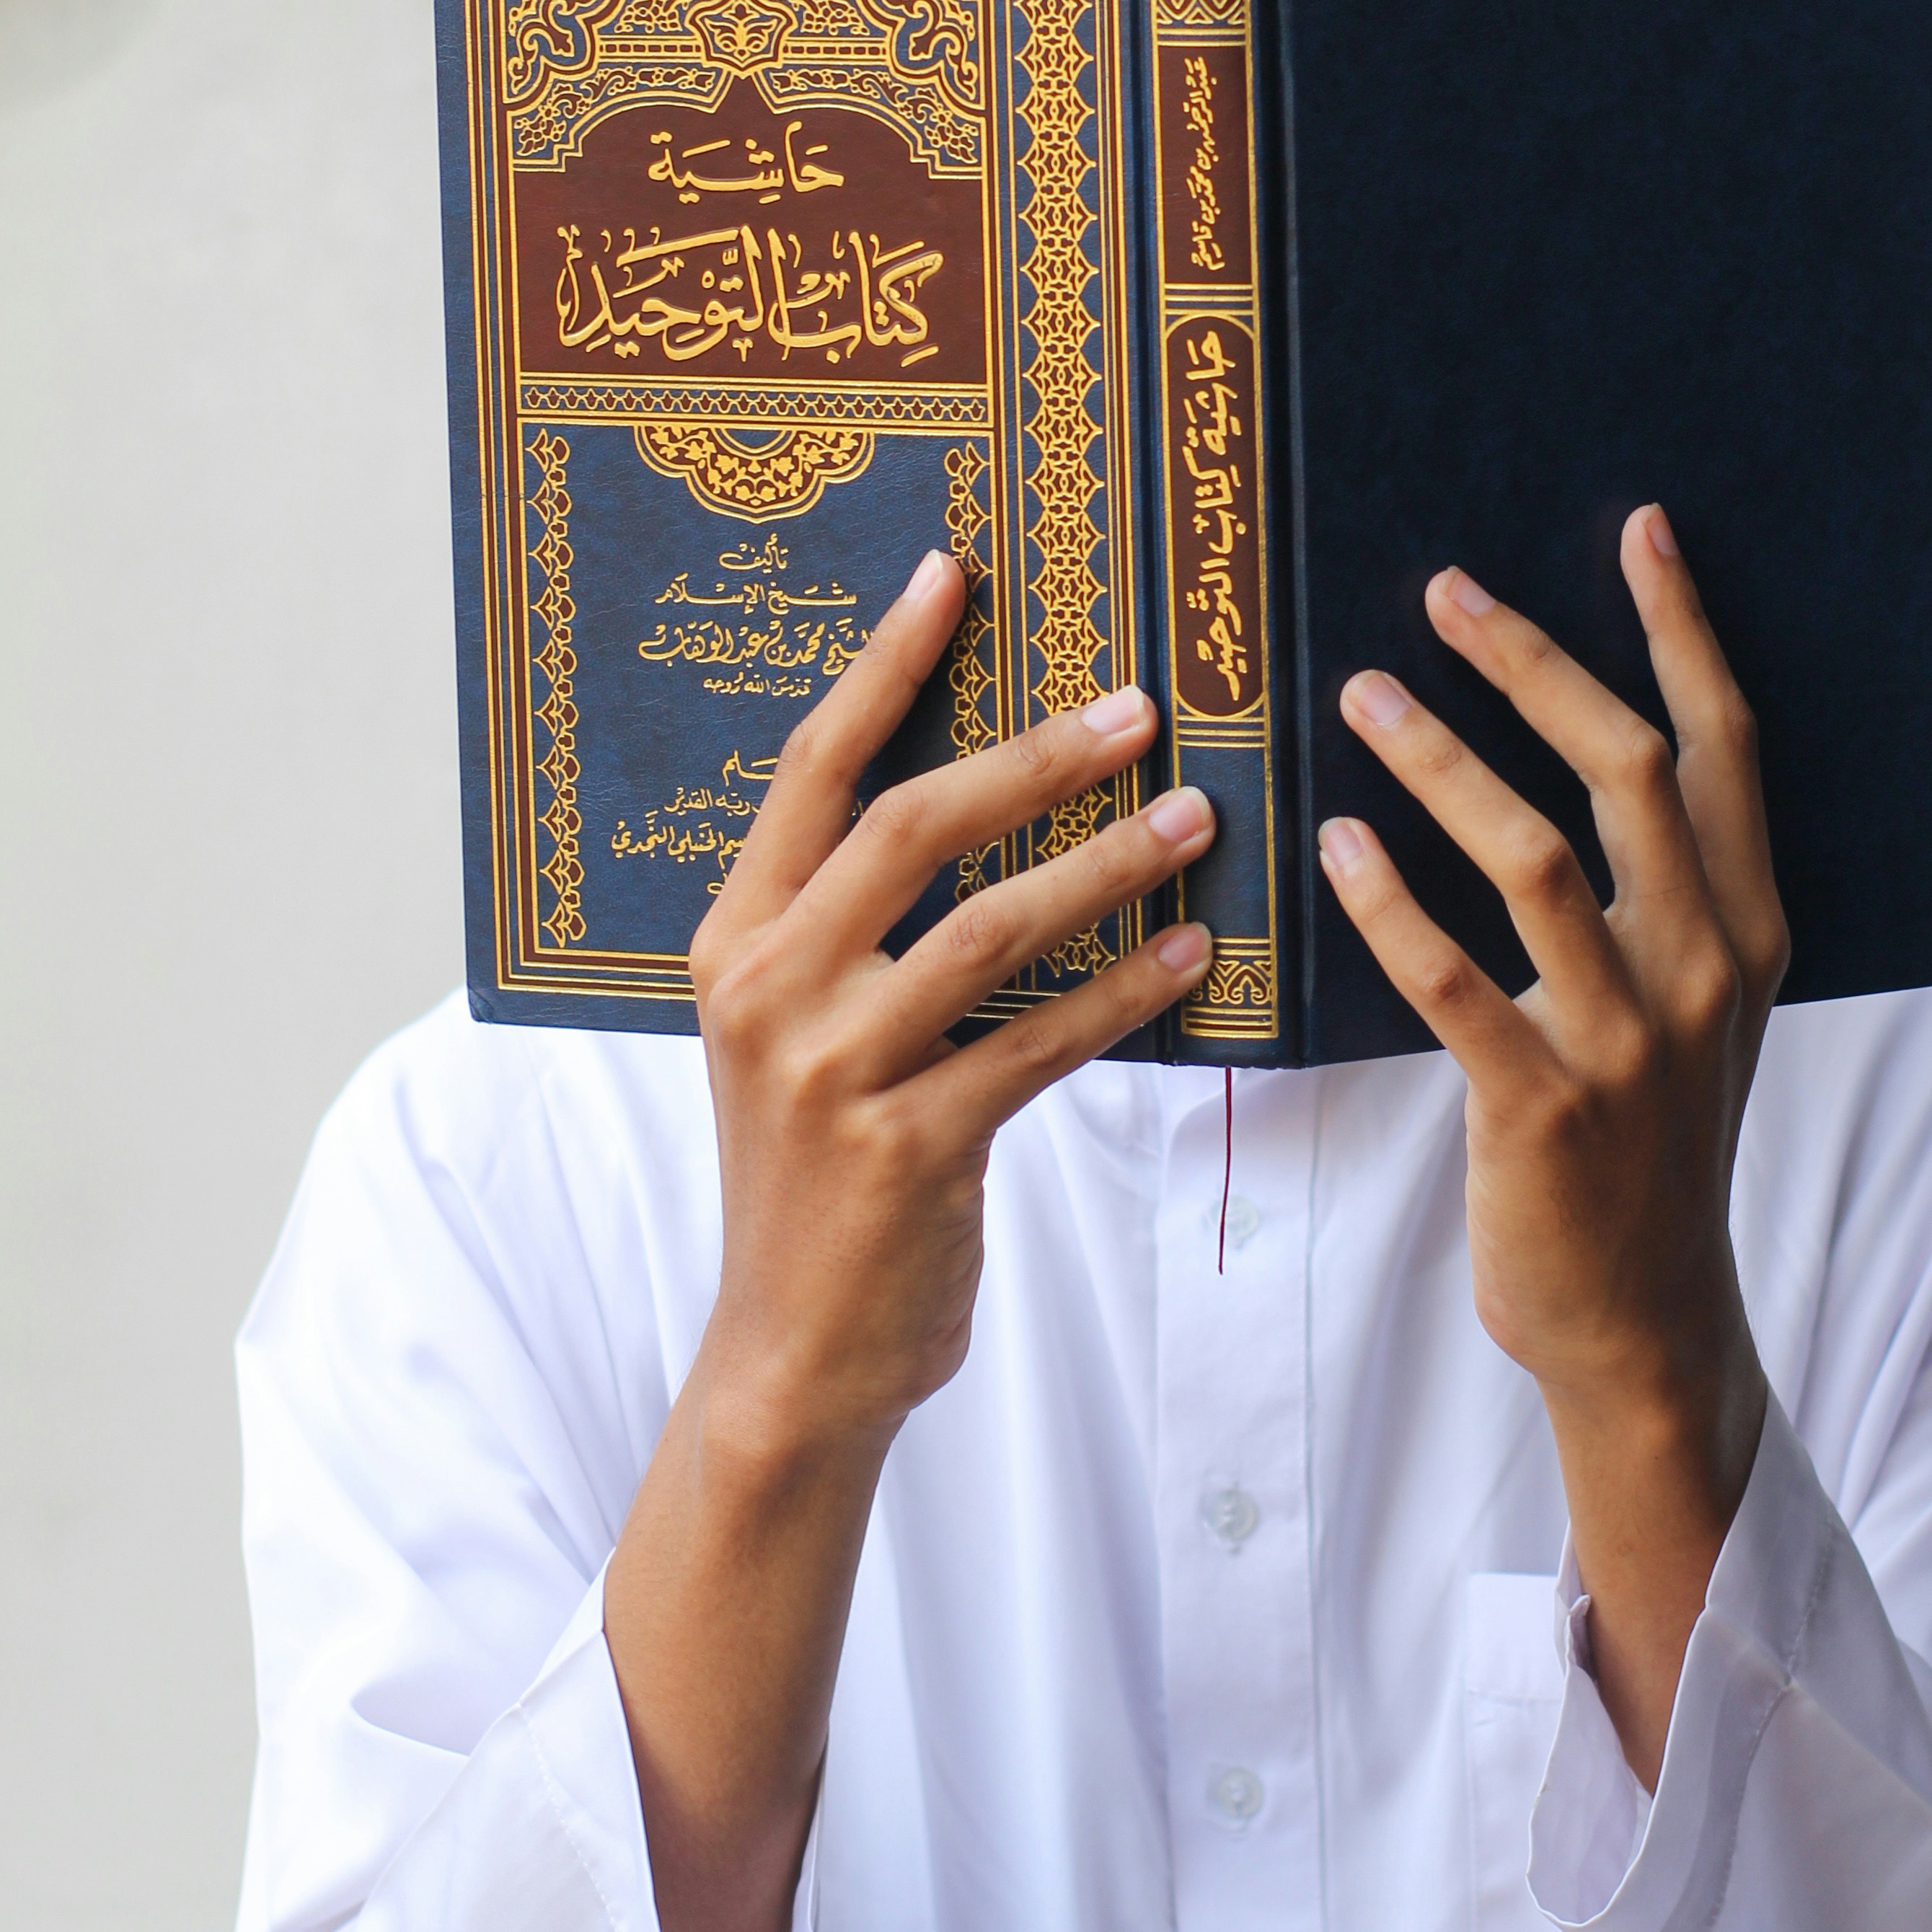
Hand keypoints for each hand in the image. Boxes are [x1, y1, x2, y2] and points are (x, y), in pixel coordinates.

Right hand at [607, 546, 1212, 1931]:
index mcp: (732, 940)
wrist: (792, 1360)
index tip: (954, 571)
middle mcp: (766, 991)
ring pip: (988, 931)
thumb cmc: (820, 1175)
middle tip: (1140, 705)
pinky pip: (1039, 1043)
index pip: (811, 769)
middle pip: (907, 827)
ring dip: (1107, 868)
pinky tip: (1195, 957)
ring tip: (1199, 822)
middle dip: (1031, 756)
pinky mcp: (907, 1151)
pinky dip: (1125, 995)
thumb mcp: (799, 1034)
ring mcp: (828, 1072)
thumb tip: (979, 788)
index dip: (884, 665)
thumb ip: (855, 925)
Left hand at [1317, 506, 1788, 1784]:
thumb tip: (1587, 738)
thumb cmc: (1644, 1138)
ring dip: (1443, 760)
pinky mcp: (1542, 1108)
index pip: (1724, 746)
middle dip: (1534, 664)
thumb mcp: (1692, 1005)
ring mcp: (1629, 1040)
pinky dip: (1392, 902)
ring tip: (1360, 693)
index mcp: (1749, 928)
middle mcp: (1705, 967)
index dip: (1683, 630)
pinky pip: (1456, 982)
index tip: (1635, 527)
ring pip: (1539, 856)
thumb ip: (1659, 888)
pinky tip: (1337, 841)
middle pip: (1628, 769)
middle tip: (1442, 592)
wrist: (1641, 1319)